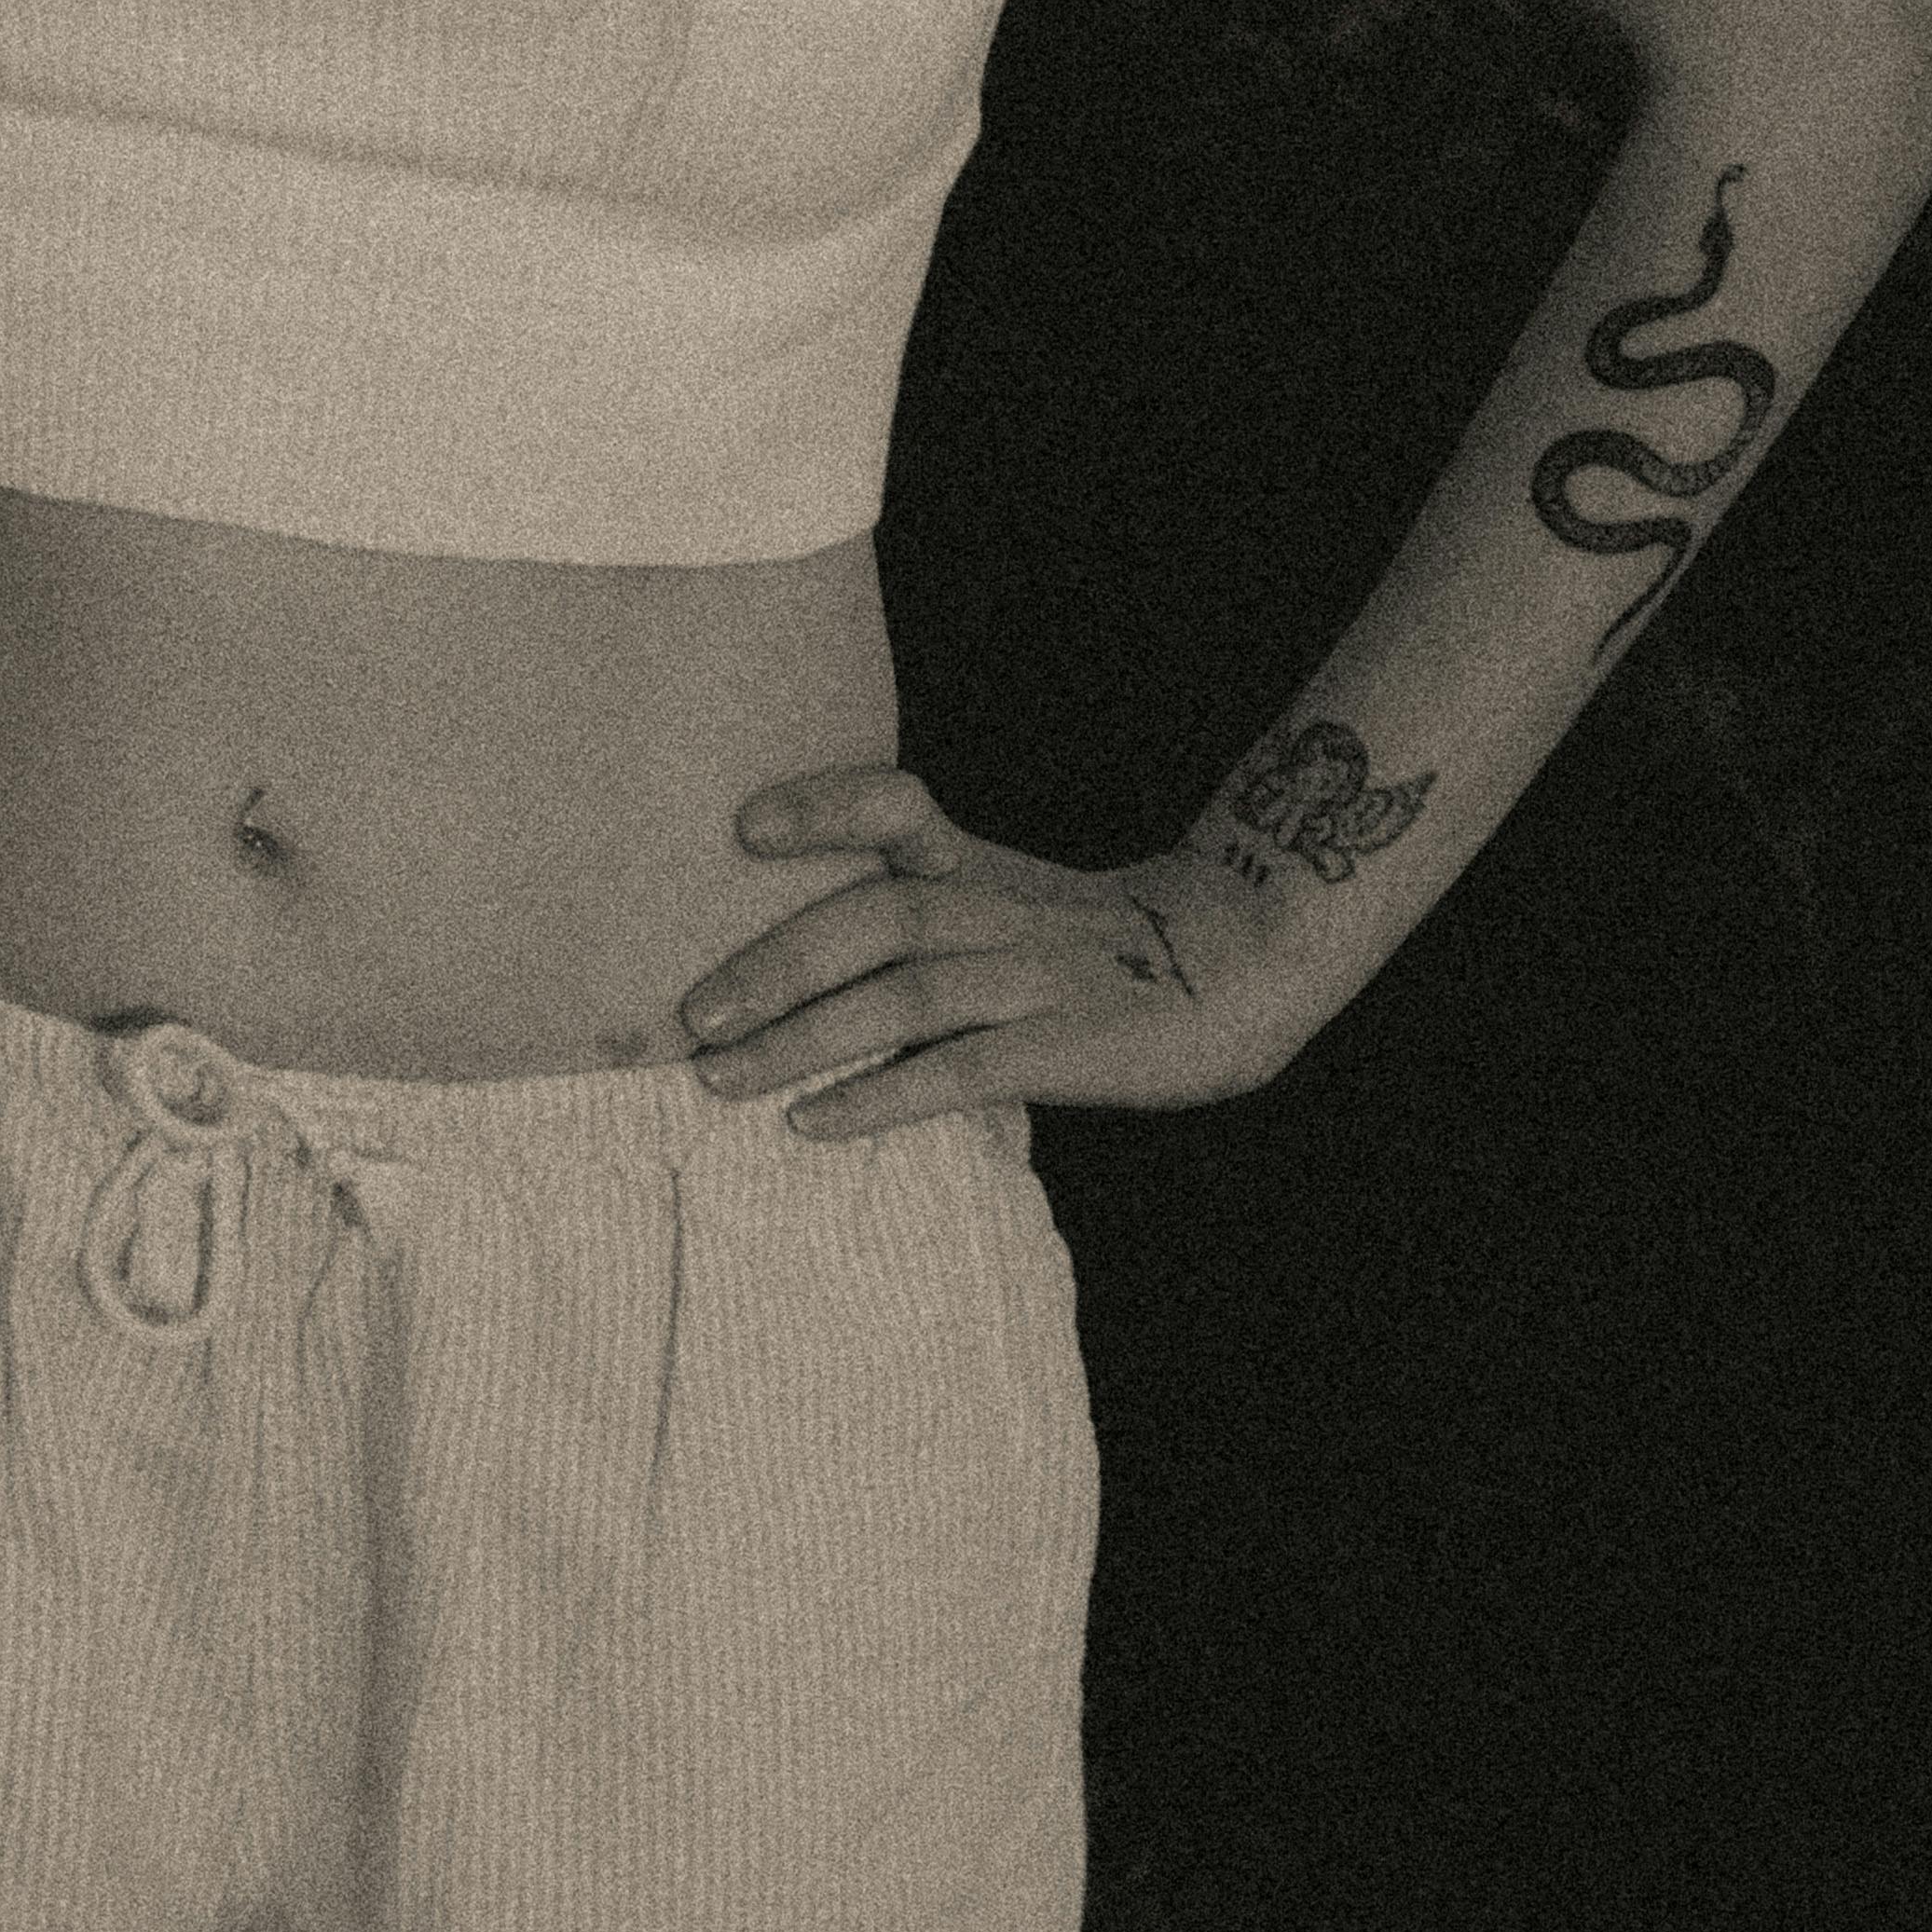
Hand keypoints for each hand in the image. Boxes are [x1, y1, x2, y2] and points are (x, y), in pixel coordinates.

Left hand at [677, 762, 1309, 1140]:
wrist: (1241, 960)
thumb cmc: (1093, 942)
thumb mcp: (1005, 898)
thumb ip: (919, 912)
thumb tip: (791, 957)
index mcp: (976, 865)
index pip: (896, 807)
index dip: (823, 808)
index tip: (745, 827)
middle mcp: (995, 909)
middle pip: (874, 919)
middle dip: (773, 964)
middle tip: (690, 1014)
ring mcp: (1032, 977)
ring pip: (904, 997)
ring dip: (804, 1038)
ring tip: (722, 1078)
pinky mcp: (1067, 1046)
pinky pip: (961, 1070)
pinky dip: (881, 1096)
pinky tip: (814, 1124)